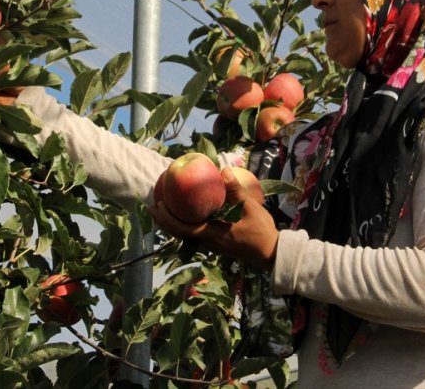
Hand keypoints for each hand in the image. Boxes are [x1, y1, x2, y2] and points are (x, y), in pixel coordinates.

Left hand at [149, 167, 279, 269]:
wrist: (272, 254)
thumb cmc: (261, 232)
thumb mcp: (251, 208)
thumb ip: (236, 190)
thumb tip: (223, 170)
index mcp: (213, 235)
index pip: (183, 228)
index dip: (167, 218)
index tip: (156, 205)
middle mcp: (209, 242)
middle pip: (179, 233)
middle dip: (164, 220)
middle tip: (152, 206)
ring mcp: (213, 244)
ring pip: (187, 234)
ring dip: (174, 223)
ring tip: (166, 208)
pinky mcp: (218, 244)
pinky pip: (196, 233)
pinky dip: (186, 224)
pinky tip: (189, 213)